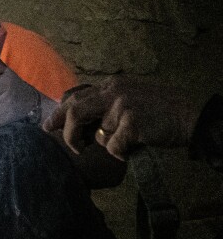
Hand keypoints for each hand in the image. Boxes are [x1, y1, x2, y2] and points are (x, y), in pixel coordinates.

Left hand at [43, 76, 198, 160]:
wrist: (190, 116)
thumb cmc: (160, 111)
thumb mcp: (130, 97)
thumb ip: (106, 104)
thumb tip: (80, 122)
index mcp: (111, 85)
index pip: (75, 97)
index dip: (59, 113)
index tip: (48, 127)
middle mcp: (113, 91)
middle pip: (75, 111)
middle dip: (67, 133)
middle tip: (72, 147)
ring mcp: (122, 106)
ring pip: (98, 133)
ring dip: (108, 143)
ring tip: (124, 143)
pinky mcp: (131, 122)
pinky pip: (113, 146)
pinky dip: (120, 153)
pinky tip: (134, 149)